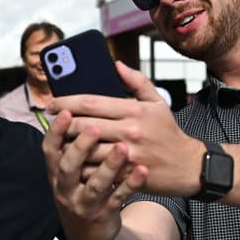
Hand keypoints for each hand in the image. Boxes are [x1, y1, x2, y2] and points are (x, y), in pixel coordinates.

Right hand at [44, 111, 146, 239]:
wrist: (89, 236)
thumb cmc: (81, 194)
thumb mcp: (69, 175)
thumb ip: (70, 146)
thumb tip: (72, 109)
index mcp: (57, 174)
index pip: (50, 150)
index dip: (55, 132)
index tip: (65, 112)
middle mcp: (65, 190)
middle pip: (68, 167)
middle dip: (80, 147)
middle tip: (94, 128)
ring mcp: (84, 204)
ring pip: (94, 185)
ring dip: (108, 166)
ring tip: (122, 148)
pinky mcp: (104, 215)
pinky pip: (118, 199)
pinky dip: (129, 185)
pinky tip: (141, 171)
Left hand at [50, 62, 202, 195]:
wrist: (188, 166)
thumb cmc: (169, 133)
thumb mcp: (157, 102)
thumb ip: (136, 81)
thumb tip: (116, 64)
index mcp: (134, 110)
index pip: (92, 102)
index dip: (67, 102)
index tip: (52, 103)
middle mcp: (130, 130)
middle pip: (84, 126)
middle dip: (63, 125)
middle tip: (50, 124)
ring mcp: (127, 154)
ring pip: (87, 150)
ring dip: (68, 147)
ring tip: (57, 143)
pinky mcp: (126, 174)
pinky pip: (96, 171)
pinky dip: (81, 167)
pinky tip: (71, 163)